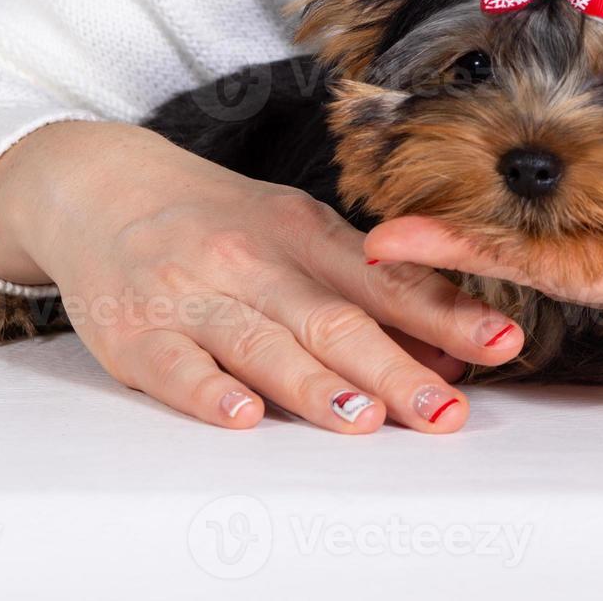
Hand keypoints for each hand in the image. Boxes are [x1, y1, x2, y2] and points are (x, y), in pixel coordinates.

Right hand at [0, 121, 522, 432]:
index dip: (446, 315)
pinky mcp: (137, 334)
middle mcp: (254, 262)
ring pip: (262, 345)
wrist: (102, 187)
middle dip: (395, 369)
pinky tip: (243, 415)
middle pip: (333, 321)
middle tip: (444, 410)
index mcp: (304, 234)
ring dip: (313, 384)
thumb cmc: (219, 221)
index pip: (387, 282)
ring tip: (363, 417)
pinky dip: (209, 392)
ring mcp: (193, 296)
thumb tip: (449, 348)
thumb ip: (369, 291)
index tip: (500, 343)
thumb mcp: (299, 233)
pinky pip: (176, 367)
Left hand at [364, 217, 602, 393]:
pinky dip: (560, 216)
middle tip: (374, 226)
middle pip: (541, 260)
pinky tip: (526, 207)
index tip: (400, 244)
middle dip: (458, 244)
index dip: (475, 255)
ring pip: (570, 244)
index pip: (555, 272)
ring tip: (425, 211)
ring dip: (494, 230)